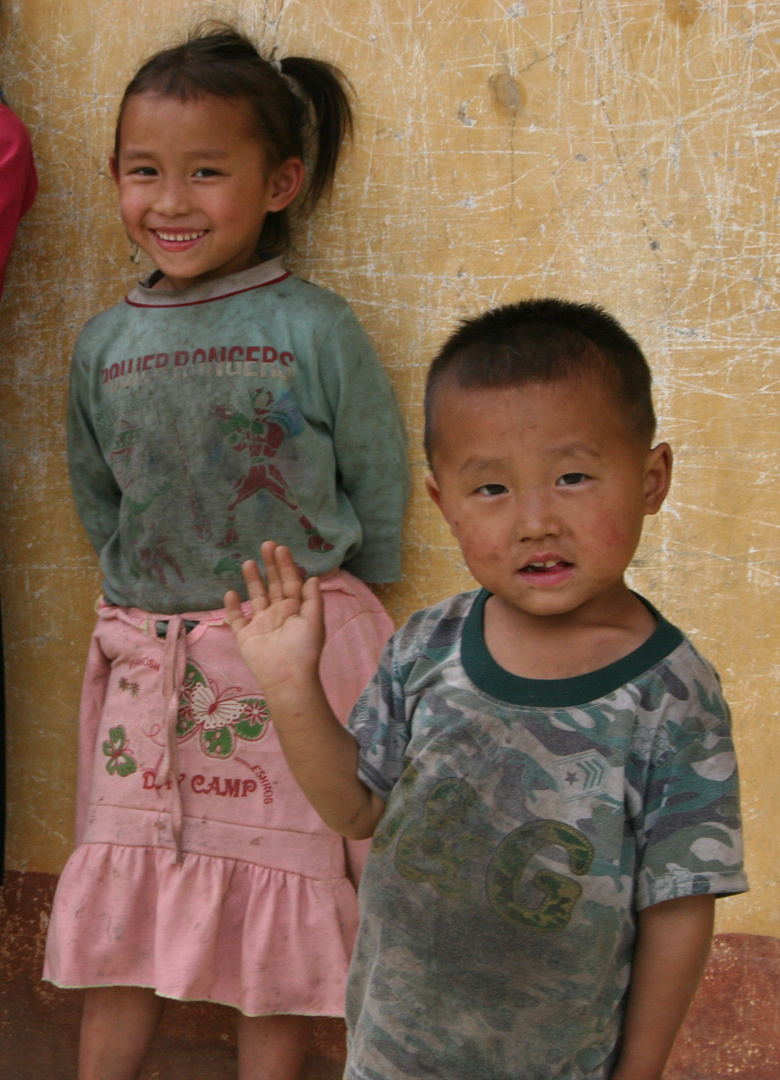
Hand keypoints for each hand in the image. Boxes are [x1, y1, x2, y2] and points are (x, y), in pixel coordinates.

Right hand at [225, 541, 324, 697]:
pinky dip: (233, 607)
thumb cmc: (303, 648)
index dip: (286, 565)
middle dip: (270, 565)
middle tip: (266, 544)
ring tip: (248, 562)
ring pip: (256, 597)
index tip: (281, 548)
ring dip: (253, 580)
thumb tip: (313, 577)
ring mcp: (261, 624)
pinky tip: (230, 593)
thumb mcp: (314, 620)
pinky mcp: (246, 636)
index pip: (291, 582)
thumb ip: (312, 599)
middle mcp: (278, 614)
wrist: (287, 677)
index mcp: (295, 610)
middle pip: (274, 585)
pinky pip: (237, 619)